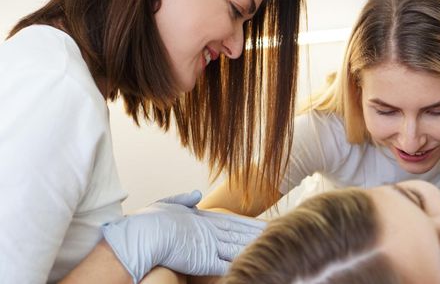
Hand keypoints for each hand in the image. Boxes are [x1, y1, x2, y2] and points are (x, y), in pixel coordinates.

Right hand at [102, 191, 264, 283]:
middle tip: (279, 232)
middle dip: (258, 234)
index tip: (264, 222)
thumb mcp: (169, 205)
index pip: (233, 221)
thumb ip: (184, 200)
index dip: (249, 222)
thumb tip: (196, 194)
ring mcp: (209, 245)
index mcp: (202, 218)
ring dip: (255, 247)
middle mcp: (210, 231)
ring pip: (238, 247)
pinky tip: (253, 263)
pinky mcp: (204, 260)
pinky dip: (240, 264)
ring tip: (273, 246)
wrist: (141, 236)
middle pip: (241, 233)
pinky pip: (227, 264)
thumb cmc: (150, 222)